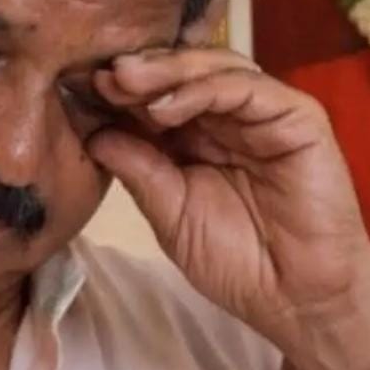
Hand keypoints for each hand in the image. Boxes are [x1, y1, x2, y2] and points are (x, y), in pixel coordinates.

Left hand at [86, 48, 369, 369]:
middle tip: (94, 74)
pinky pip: (247, 88)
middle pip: (182, 73)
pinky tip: (165, 106)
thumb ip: (139, 169)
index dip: (115, 91)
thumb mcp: (170, 215)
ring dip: (164, 71)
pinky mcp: (298, 117)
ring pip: (213, 68)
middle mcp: (234, 117)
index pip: (155, 97)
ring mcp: (267, 113)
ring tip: (123, 82)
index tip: (70, 89)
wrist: (297, 300)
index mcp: (201, 138)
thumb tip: (93, 130)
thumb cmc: (241, 265)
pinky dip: (203, 88)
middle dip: (136, 71)